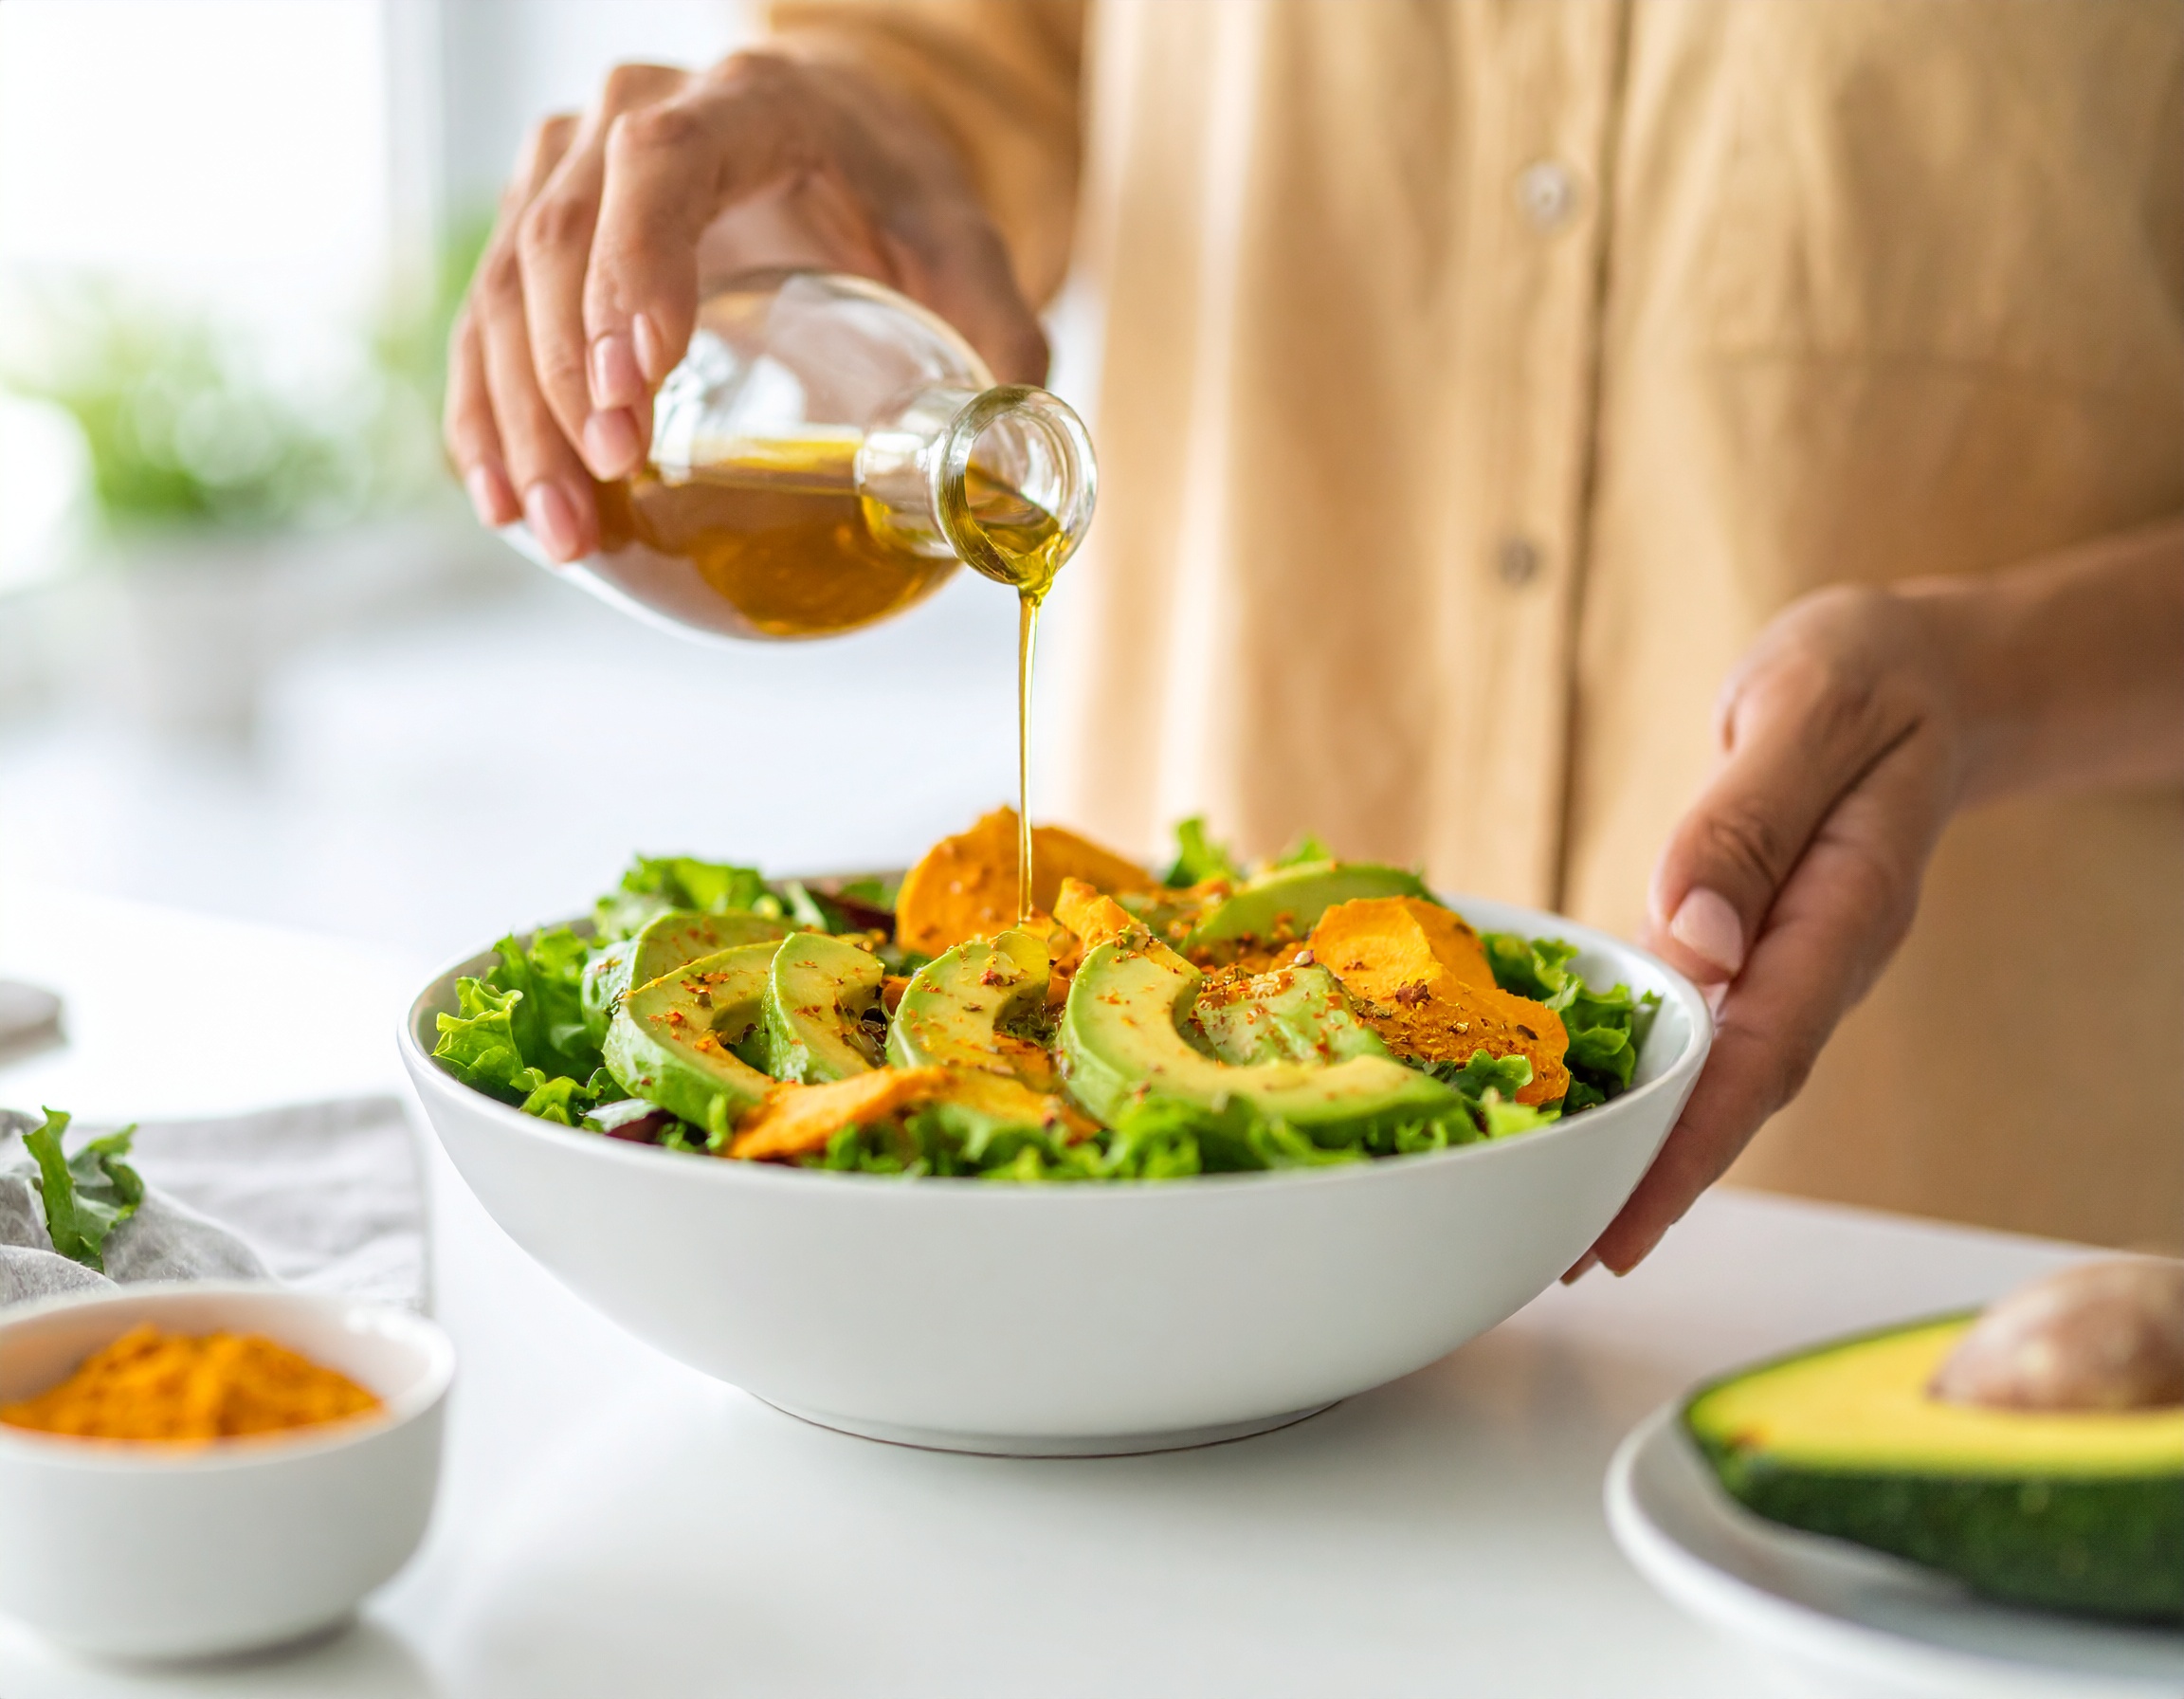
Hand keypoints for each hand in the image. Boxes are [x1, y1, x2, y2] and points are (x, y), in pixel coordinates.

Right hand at [442, 50, 1047, 562]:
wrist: (844, 137)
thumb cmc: (902, 196)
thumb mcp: (968, 256)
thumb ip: (1002, 350)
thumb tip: (1009, 484)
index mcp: (748, 108)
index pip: (662, 167)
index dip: (635, 269)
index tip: (640, 382)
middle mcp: (636, 118)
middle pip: (562, 234)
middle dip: (569, 376)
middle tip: (606, 485)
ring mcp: (571, 168)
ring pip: (507, 281)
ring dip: (516, 415)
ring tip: (556, 526)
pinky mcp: (539, 230)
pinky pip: (487, 318)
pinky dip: (486, 412)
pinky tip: (502, 499)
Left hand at [1579, 585, 1968, 1276]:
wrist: (1917, 672)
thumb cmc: (1866, 677)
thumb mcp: (1807, 711)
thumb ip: (1748, 822)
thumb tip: (1690, 935)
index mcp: (1846, 907)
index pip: (1764, 1049)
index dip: (1691, 1145)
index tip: (1627, 1222)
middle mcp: (1819, 954)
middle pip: (1737, 1090)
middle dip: (1656, 1180)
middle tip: (1566, 1260)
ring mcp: (1789, 955)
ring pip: (1717, 1071)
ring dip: (1646, 1147)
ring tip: (1559, 1223)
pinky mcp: (1753, 942)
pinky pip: (1698, 1022)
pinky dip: (1645, 1074)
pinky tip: (1583, 1114)